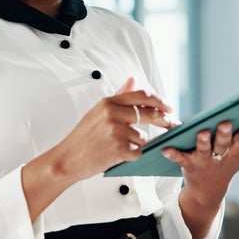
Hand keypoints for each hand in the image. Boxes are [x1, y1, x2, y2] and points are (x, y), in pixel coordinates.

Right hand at [53, 77, 177, 180]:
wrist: (68, 158)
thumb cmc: (83, 138)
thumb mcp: (98, 111)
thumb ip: (118, 96)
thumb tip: (133, 80)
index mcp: (108, 102)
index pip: (141, 95)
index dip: (158, 100)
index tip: (168, 106)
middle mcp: (112, 113)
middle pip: (148, 113)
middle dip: (163, 119)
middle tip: (171, 124)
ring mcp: (116, 130)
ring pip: (143, 137)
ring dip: (136, 144)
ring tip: (117, 146)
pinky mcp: (119, 147)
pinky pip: (138, 151)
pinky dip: (131, 155)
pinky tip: (117, 154)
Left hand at [161, 117, 238, 206]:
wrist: (207, 192)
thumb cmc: (226, 167)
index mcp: (234, 153)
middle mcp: (219, 157)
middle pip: (223, 144)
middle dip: (225, 135)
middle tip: (226, 123)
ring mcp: (203, 161)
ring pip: (203, 150)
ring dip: (203, 141)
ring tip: (202, 132)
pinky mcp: (188, 164)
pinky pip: (179, 158)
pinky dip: (172, 154)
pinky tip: (165, 149)